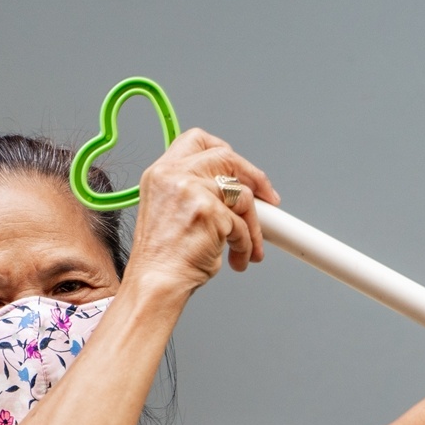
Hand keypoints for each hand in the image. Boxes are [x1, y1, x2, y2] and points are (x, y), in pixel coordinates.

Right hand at [121, 128, 280, 292]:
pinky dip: (245, 243)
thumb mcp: (172, 211)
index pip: (197, 141)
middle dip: (255, 178)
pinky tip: (237, 258)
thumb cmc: (163, 259)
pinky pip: (242, 224)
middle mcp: (173, 175)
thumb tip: (237, 192)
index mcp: (160, 172)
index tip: (242, 171)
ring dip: (252, 225)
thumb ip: (197, 192)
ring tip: (247, 248)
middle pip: (227, 157)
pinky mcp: (209, 211)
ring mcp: (191, 190)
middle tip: (269, 199)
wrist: (155, 284)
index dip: (226, 151)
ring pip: (241, 195)